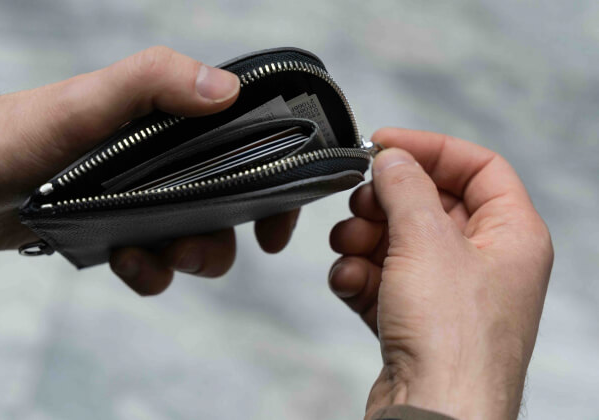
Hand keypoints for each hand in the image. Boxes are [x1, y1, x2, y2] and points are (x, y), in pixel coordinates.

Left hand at [0, 46, 299, 293]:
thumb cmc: (16, 130)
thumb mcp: (85, 101)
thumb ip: (152, 82)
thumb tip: (227, 90)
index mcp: (169, 119)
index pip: (247, 144)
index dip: (275, 185)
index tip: (275, 228)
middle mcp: (164, 157)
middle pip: (229, 205)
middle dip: (220, 238)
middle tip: (188, 248)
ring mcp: (142, 196)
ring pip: (195, 241)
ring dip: (183, 260)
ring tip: (141, 256)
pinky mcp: (117, 228)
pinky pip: (155, 263)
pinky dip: (148, 272)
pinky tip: (121, 262)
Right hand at [328, 128, 552, 418]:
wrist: (432, 412)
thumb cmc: (452, 340)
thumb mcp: (426, 242)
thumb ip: (405, 188)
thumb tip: (391, 158)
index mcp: (512, 235)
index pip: (479, 167)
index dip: (431, 149)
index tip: (384, 145)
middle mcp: (484, 262)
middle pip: (430, 204)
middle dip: (386, 202)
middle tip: (360, 205)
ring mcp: (449, 294)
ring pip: (400, 242)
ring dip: (365, 239)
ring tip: (349, 248)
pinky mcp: (416, 321)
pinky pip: (383, 280)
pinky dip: (361, 276)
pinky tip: (350, 282)